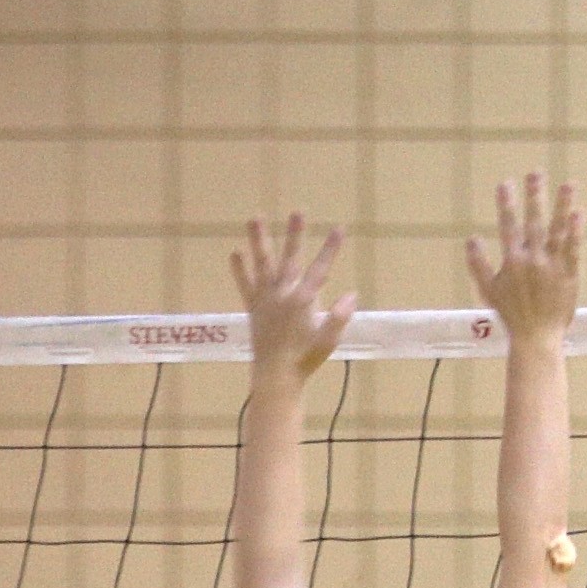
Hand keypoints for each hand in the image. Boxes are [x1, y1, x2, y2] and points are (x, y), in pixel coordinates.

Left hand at [229, 214, 354, 381]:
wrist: (276, 376)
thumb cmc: (306, 360)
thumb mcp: (328, 340)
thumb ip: (339, 316)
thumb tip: (352, 295)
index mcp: (303, 301)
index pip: (320, 270)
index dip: (330, 249)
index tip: (339, 229)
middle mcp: (282, 294)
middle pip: (291, 259)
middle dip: (295, 235)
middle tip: (297, 211)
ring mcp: (265, 299)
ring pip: (263, 264)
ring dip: (259, 240)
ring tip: (254, 218)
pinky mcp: (253, 307)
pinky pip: (245, 285)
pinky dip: (240, 270)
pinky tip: (235, 252)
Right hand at [468, 171, 582, 342]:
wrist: (536, 337)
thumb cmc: (511, 315)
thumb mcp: (488, 291)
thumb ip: (478, 264)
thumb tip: (470, 238)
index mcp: (513, 261)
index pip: (508, 226)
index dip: (506, 204)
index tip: (505, 183)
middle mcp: (533, 260)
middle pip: (533, 222)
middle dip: (534, 196)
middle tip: (536, 173)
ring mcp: (553, 266)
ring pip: (557, 231)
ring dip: (562, 206)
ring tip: (568, 184)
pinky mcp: (570, 275)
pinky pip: (574, 250)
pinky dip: (576, 232)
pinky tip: (579, 213)